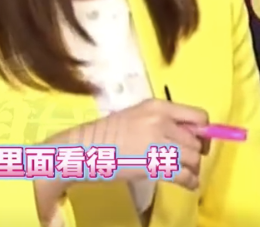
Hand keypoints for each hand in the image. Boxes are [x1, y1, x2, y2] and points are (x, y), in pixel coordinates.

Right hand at [56, 98, 208, 190]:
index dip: (202, 131)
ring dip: (192, 169)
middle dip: (195, 153)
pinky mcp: (155, 166)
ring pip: (194, 159)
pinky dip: (190, 182)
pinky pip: (186, 176)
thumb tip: (190, 134)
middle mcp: (162, 121)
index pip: (199, 116)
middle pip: (198, 142)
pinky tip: (185, 183)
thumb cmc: (109, 133)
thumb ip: (163, 121)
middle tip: (184, 160)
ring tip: (182, 172)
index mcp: (157, 106)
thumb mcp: (138, 116)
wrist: (87, 148)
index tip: (195, 140)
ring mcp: (158, 143)